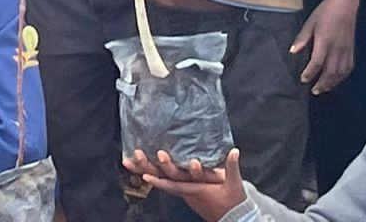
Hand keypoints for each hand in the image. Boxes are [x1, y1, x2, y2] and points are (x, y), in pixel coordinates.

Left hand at [124, 148, 245, 220]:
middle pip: (163, 182)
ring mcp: (185, 193)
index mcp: (196, 190)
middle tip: (130, 162)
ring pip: (162, 182)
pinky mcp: (186, 193)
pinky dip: (156, 177)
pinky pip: (167, 184)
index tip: (145, 175)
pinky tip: (145, 170)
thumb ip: (232, 167)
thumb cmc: (234, 202)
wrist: (235, 218)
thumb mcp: (234, 184)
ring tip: (130, 163)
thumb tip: (234, 151)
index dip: (160, 181)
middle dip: (147, 171)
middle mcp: (186, 192)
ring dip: (147, 172)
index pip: (175, 185)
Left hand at [292, 0, 357, 91]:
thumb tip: (292, 52)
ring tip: (322, 89)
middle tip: (313, 91)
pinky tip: (335, 81)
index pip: (317, 62)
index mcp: (325, 41)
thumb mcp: (309, 23)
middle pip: (330, 71)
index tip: (303, 80)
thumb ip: (302, 39)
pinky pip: (348, 68)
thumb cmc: (324, 13)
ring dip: (332, 83)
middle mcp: (337, 48)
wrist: (344, 6)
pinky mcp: (351, 51)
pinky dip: (342, 77)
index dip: (310, 73)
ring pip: (341, 72)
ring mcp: (346, 50)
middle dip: (322, 83)